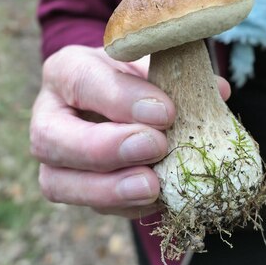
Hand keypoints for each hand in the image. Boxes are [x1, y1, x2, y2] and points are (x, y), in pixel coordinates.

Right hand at [30, 45, 230, 217]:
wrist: (114, 95)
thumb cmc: (133, 71)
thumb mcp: (149, 58)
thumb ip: (175, 70)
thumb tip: (217, 90)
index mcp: (65, 71)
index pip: (82, 81)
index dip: (121, 99)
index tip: (166, 112)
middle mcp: (48, 115)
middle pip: (52, 139)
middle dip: (104, 149)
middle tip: (155, 147)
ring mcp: (54, 159)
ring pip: (59, 183)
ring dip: (108, 190)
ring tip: (153, 188)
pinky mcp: (73, 188)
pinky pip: (91, 206)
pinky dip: (125, 206)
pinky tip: (158, 200)